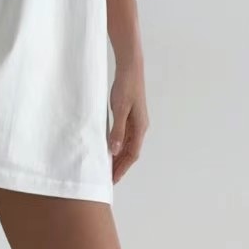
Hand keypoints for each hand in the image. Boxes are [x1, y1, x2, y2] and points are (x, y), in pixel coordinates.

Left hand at [108, 62, 148, 183]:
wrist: (130, 68)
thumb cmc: (126, 86)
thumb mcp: (120, 109)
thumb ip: (117, 130)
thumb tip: (116, 150)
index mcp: (140, 127)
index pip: (132, 154)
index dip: (123, 168)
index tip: (113, 179)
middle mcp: (140, 127)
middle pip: (131, 152)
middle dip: (121, 166)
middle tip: (108, 178)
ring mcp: (136, 122)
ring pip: (128, 145)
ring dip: (119, 157)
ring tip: (108, 168)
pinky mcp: (130, 116)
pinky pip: (125, 137)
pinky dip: (118, 146)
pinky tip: (110, 149)